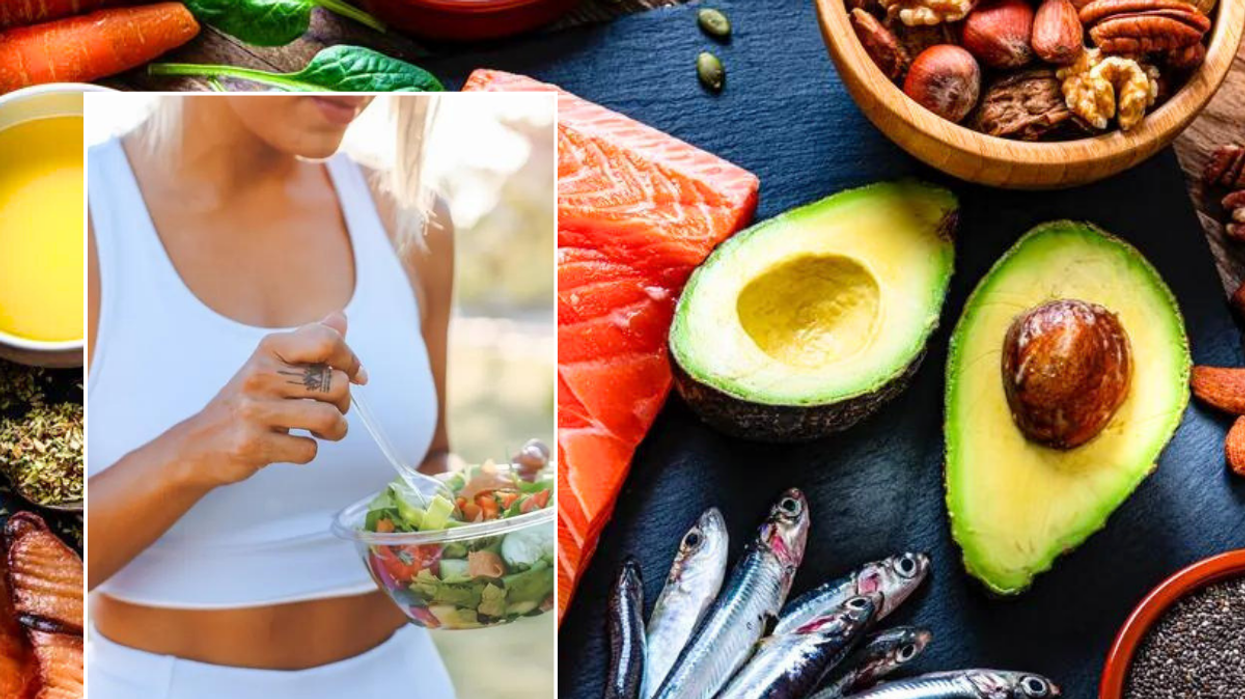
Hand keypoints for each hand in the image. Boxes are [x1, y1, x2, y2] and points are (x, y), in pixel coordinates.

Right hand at [176, 312, 366, 487]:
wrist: (199, 443)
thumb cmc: (246, 402)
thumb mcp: (273, 364)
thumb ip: (310, 342)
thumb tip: (341, 319)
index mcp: (269, 349)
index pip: (327, 341)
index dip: (351, 360)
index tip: (356, 375)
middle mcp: (261, 374)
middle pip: (337, 383)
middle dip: (344, 402)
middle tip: (330, 408)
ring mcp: (255, 410)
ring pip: (328, 417)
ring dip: (335, 430)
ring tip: (321, 430)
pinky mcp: (253, 444)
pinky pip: (308, 450)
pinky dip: (308, 451)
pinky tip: (292, 445)